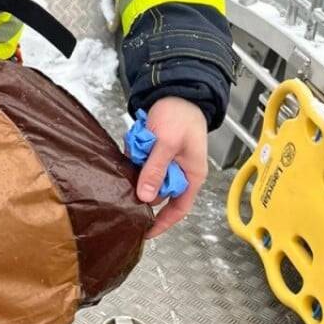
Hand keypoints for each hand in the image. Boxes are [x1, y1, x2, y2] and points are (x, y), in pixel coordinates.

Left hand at [135, 96, 208, 238]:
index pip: (179, 209)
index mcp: (192, 176)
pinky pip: (140, 162)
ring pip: (145, 176)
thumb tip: (145, 197)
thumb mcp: (167, 144)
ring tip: (140, 146)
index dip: (163, 223)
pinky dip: (135, 154)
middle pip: (156, 192)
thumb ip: (155, 170)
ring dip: (138, 166)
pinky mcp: (155, 153)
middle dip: (142, 185)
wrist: (177, 91)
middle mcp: (180, 173)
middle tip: (132, 173)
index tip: (145, 232)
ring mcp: (167, 163)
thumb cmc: (181, 115)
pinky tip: (137, 140)